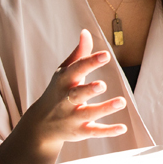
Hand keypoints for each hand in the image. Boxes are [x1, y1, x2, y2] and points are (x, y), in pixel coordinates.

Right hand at [15, 29, 127, 162]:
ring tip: (122, 101)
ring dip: (104, 108)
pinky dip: (108, 131)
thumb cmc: (57, 91)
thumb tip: (86, 32)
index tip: (105, 55)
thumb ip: (78, 53)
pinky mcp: (79, 132)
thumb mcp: (64, 72)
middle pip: (78, 94)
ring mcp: (72, 117)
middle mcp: (66, 100)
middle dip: (89, 89)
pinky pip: (94, 132)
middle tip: (102, 85)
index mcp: (64, 81)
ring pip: (88, 113)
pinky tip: (123, 128)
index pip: (77, 70)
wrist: (39, 125)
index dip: (90, 62)